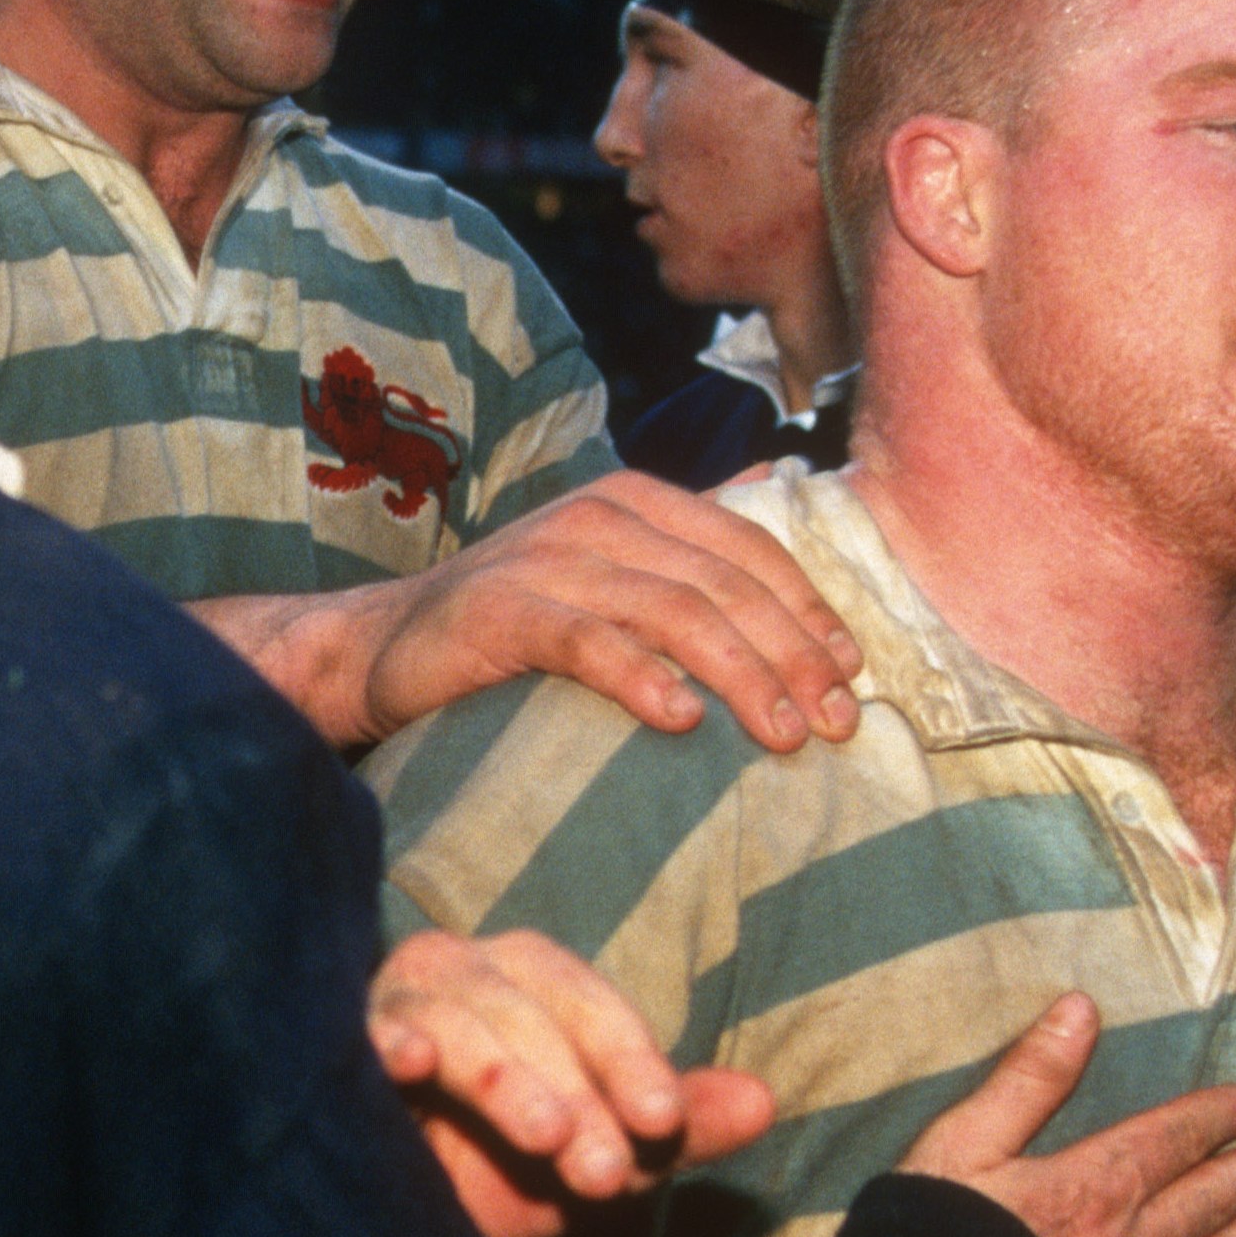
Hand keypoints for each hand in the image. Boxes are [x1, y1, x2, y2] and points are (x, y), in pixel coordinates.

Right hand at [354, 473, 866, 751]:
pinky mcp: (499, 611)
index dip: (808, 610)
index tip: (852, 675)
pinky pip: (587, 641)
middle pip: (723, 584)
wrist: (383, 647)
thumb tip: (780, 516)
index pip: (748, 548)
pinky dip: (640, 678)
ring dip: (740, 675)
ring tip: (783, 735)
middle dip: (791, 655)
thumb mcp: (607, 574)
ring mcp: (546, 558)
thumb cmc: (514, 624)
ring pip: (671, 610)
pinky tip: (681, 720)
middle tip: (837, 724)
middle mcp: (597, 515)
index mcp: (635, 500)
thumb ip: (684, 552)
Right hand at [369, 929, 772, 1236]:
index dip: (629, 1059)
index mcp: (531, 982)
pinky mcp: (337, 1042)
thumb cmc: (501, 1171)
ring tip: (547, 1136)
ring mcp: (394, 1001)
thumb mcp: (596, 1158)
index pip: (588, 1005)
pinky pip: (361, 1031)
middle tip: (608, 1174)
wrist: (400, 1219)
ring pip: (456, 1018)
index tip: (663, 1124)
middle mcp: (461, 972)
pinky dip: (385, 1040)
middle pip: (526, 1010)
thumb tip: (766, 1103)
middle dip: (576, 1090)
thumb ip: (676, 1132)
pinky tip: (407, 1063)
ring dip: (506, 1077)